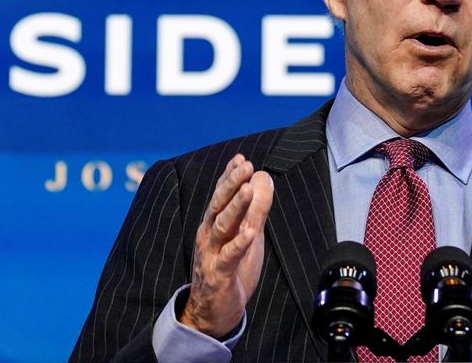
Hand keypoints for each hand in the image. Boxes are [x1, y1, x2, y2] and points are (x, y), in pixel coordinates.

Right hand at [179, 154, 273, 337]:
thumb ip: (255, 209)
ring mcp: (212, 255)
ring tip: (247, 189)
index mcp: (215, 224)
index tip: (241, 158)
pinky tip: (249, 232)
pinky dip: (239, 244)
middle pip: (219, 205)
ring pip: (223, 227)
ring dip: (235, 207)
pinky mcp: (219, 275)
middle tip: (245, 166)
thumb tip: (262, 177)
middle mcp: (209, 236)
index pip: (221, 195)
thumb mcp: (247, 235)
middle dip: (231, 184)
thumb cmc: (230, 270)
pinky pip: (229, 257)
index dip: (230, 176)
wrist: (212, 312)